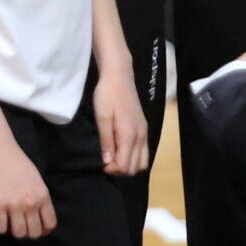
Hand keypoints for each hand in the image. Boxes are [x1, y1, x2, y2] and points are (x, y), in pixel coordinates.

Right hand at [0, 135, 55, 237]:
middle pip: (34, 232)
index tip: (36, 227)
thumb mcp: (35, 178)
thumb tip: (38, 212)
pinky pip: (1, 227)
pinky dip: (0, 227)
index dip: (44, 230)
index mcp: (43, 195)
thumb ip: (38, 195)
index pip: (50, 223)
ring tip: (10, 222)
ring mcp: (14, 204)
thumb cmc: (16, 160)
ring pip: (18, 233)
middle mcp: (31, 202)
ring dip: (14, 231)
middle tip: (21, 225)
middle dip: (28, 232)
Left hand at [94, 60, 150, 176]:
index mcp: (129, 135)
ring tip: (114, 157)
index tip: (100, 163)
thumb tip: (107, 161)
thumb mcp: (102, 117)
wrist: (120, 76)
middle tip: (106, 161)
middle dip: (120, 169)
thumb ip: (106, 140)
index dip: (112, 169)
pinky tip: (121, 150)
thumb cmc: (107, 94)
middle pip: (136, 168)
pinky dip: (134, 157)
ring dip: (129, 165)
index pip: (125, 165)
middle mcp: (140, 137)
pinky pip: (144, 152)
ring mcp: (144, 133)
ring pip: (143, 162)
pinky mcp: (144, 128)